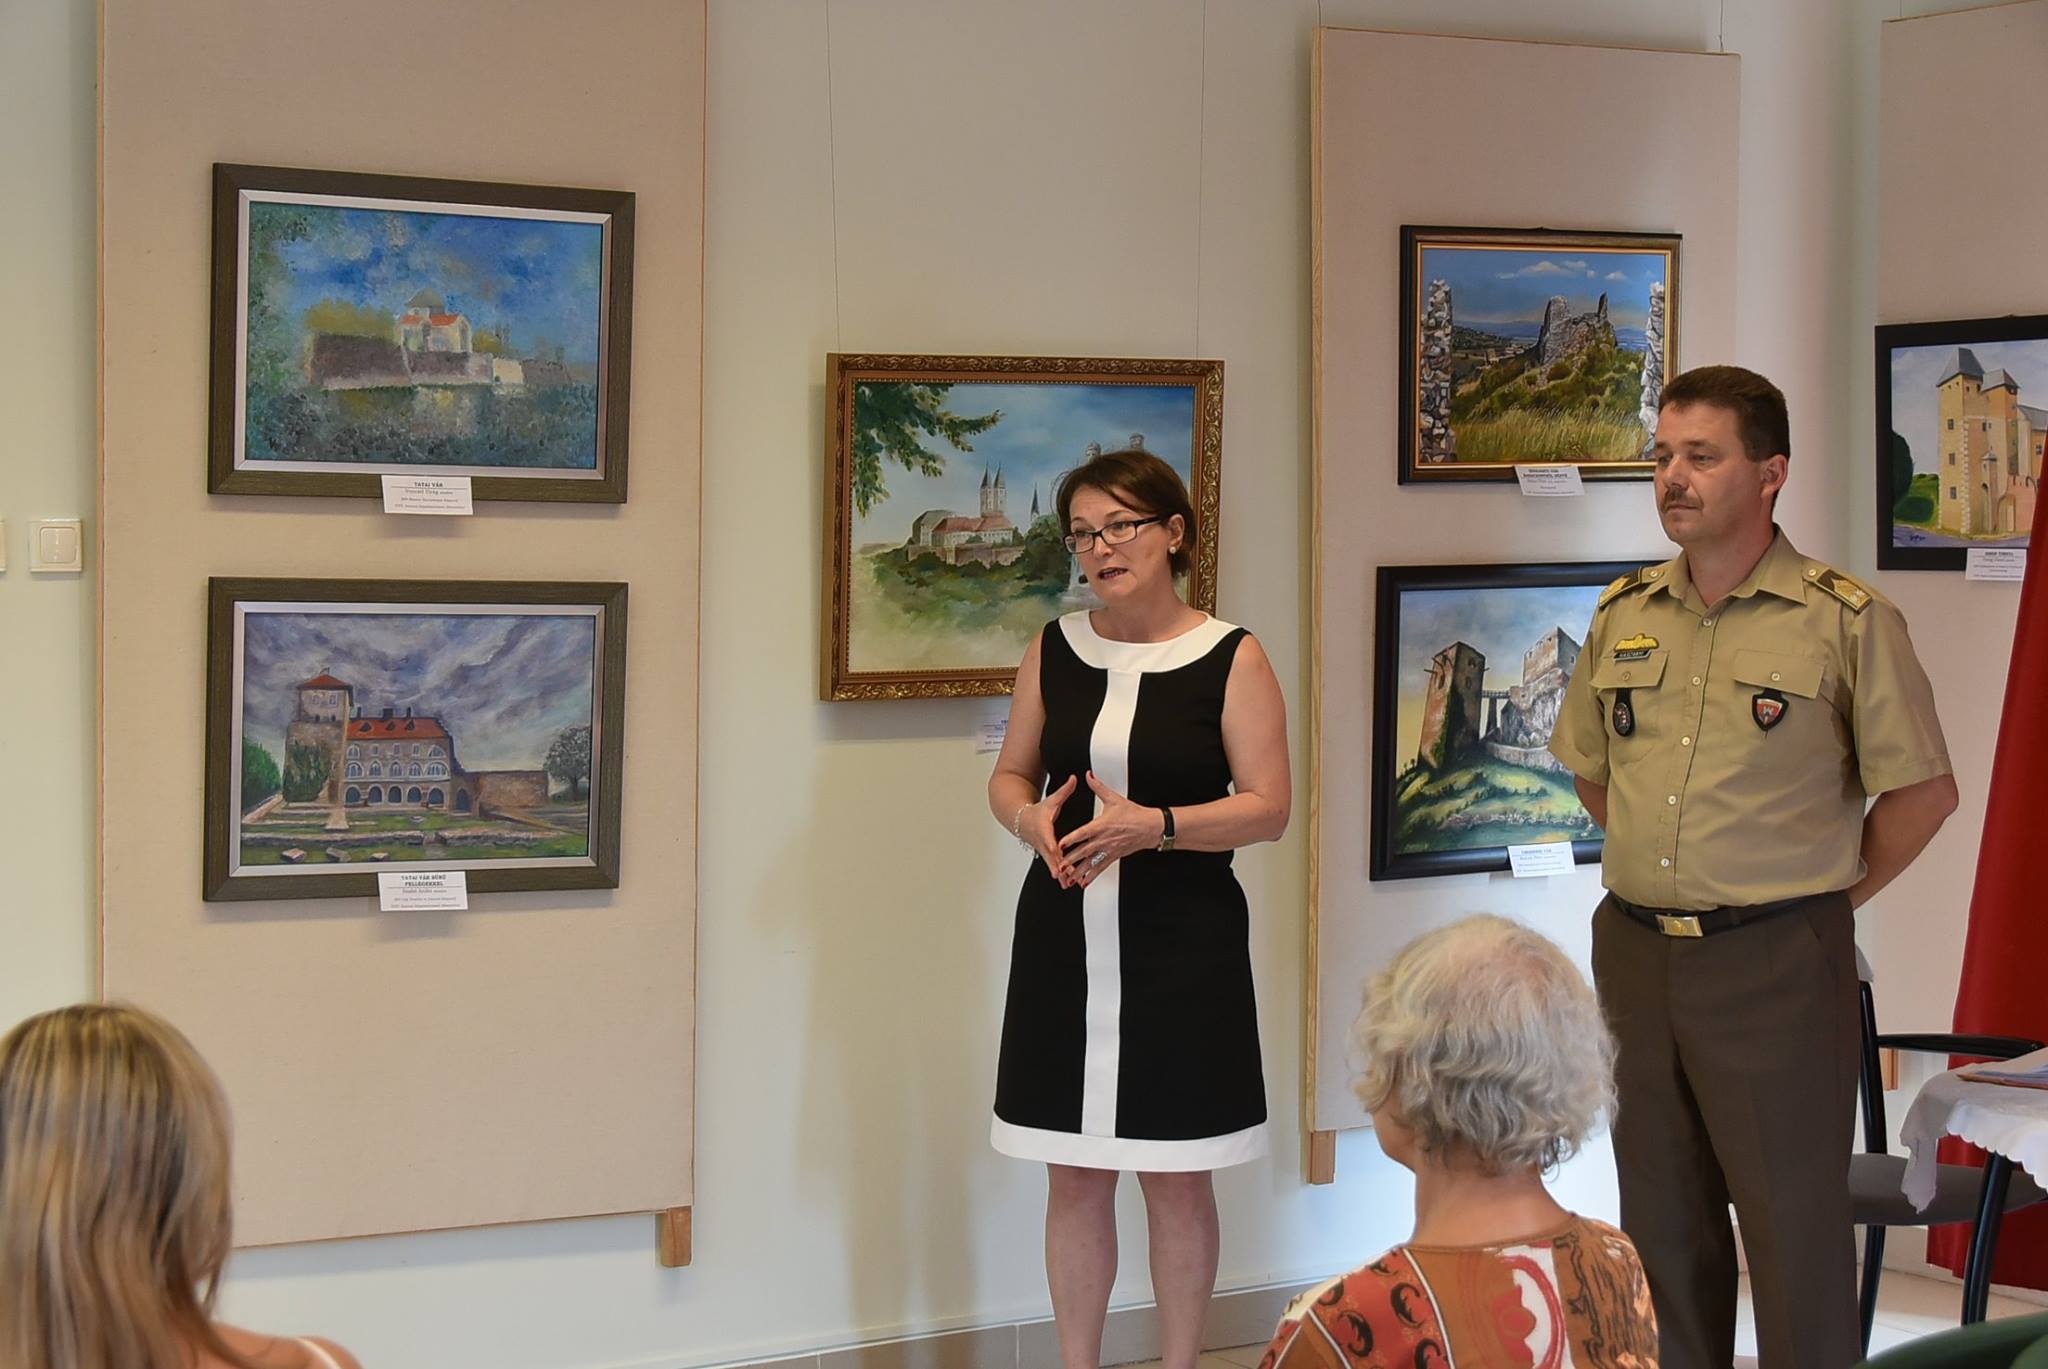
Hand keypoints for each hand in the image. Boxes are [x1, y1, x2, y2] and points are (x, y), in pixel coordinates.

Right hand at [1020, 775, 1079, 885]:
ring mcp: (1043, 850)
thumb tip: (1075, 778)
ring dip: (1059, 874)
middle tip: (1063, 877)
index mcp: (1044, 829)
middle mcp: (1042, 841)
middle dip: (1057, 867)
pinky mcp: (1045, 855)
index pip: (1049, 840)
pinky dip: (1060, 874)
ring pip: (1052, 864)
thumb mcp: (1051, 800)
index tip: (1058, 855)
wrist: (1019, 819)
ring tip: (1068, 884)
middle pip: (1050, 856)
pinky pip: (1053, 865)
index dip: (1054, 849)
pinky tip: (1067, 883)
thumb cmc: (1037, 811)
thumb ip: (1065, 790)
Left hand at [1057, 771, 1164, 887]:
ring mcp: (1109, 849)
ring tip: (1068, 878)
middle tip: (1059, 866)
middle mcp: (1104, 839)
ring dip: (1079, 871)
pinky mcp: (1114, 856)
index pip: (1083, 833)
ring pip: (1091, 862)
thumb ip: (1098, 787)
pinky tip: (1083, 882)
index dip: (1071, 839)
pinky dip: (1092, 875)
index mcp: (1102, 825)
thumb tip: (1088, 775)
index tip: (1060, 844)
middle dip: (1071, 860)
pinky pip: (1101, 867)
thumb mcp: (1114, 798)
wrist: (1151, 827)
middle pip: (1084, 851)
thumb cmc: (1134, 814)